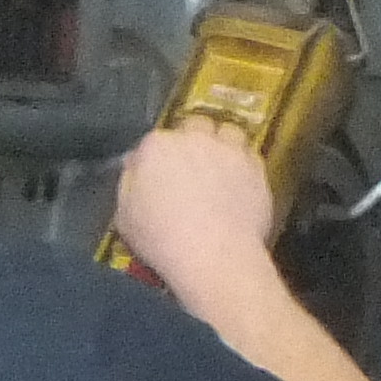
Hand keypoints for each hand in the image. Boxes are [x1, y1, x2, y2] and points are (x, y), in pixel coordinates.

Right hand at [114, 117, 276, 277]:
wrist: (215, 253)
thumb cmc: (161, 238)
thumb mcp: (124, 216)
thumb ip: (129, 183)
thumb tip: (136, 165)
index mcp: (156, 146)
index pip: (154, 141)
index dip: (156, 159)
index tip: (157, 177)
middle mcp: (194, 137)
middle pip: (194, 126)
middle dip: (192, 141)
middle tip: (190, 168)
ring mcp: (229, 149)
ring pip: (227, 132)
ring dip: (222, 144)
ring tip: (219, 168)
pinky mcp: (256, 166)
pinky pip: (249, 154)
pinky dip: (243, 164)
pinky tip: (238, 184)